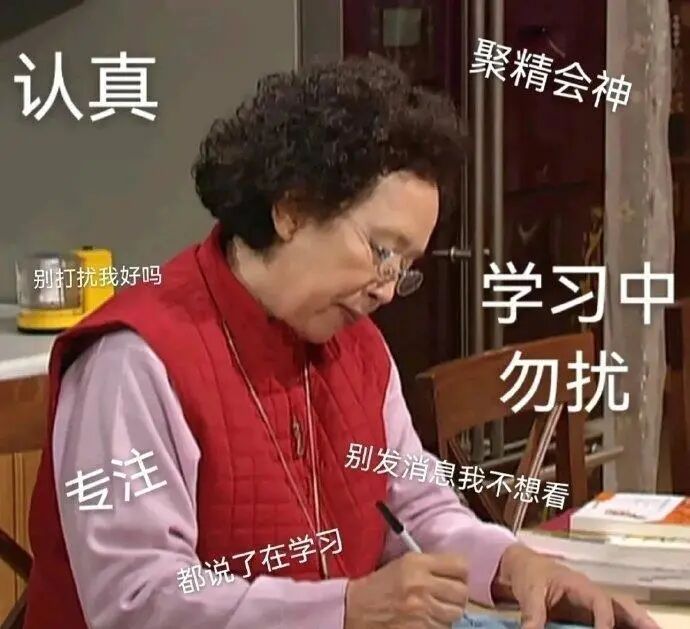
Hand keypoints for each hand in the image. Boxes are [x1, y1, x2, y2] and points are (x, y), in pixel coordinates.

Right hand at [344, 552, 468, 627]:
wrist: (355, 610)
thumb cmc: (378, 586)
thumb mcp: (402, 564)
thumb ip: (429, 564)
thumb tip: (456, 570)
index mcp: (416, 563)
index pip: (460, 566)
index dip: (460, 572)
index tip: (456, 576)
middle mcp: (421, 585)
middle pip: (462, 592)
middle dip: (456, 595)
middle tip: (446, 595)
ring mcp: (422, 611)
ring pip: (455, 614)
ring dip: (447, 613)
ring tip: (433, 609)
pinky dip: (437, 625)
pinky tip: (425, 620)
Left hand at [494, 543, 660, 628]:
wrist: (523, 566)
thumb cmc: (529, 574)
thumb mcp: (529, 593)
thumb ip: (532, 614)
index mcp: (579, 584)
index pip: (599, 600)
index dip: (604, 619)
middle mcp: (591, 593)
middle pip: (621, 604)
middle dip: (638, 619)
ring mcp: (592, 604)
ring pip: (621, 613)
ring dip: (635, 623)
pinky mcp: (588, 614)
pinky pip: (610, 621)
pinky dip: (622, 626)